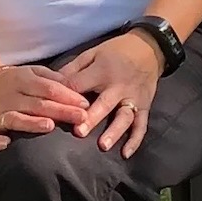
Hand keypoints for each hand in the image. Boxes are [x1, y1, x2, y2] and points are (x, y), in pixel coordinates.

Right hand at [0, 65, 90, 150]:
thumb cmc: (19, 80)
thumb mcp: (35, 71)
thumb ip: (53, 78)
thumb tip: (74, 86)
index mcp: (24, 80)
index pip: (49, 89)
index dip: (68, 96)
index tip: (85, 104)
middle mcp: (11, 96)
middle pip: (38, 104)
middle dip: (61, 111)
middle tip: (81, 117)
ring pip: (16, 119)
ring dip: (32, 123)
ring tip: (49, 126)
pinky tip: (6, 144)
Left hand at [60, 31, 165, 157]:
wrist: (150, 47)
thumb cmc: (116, 51)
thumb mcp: (93, 53)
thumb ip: (72, 68)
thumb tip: (51, 85)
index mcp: (103, 71)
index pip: (80, 85)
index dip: (67, 96)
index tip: (52, 107)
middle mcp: (119, 86)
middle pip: (104, 103)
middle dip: (92, 118)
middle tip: (79, 132)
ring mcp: (133, 97)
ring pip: (125, 116)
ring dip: (114, 131)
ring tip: (103, 145)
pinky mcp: (145, 105)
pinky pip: (141, 124)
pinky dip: (135, 139)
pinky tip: (125, 153)